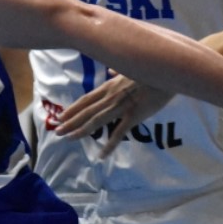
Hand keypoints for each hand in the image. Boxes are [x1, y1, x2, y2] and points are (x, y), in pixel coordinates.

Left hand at [55, 72, 173, 158]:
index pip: (86, 99)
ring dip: (80, 130)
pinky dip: (110, 145)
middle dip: (70, 121)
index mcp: (109, 87)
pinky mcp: (134, 116)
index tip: (61, 115)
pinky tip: (102, 155)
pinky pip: (119, 133)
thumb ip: (118, 71)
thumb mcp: (130, 68)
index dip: (72, 108)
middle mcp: (110, 97)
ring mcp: (120, 107)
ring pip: (96, 121)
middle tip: (57, 131)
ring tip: (68, 138)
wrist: (165, 72)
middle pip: (86, 111)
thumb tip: (110, 70)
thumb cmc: (149, 70)